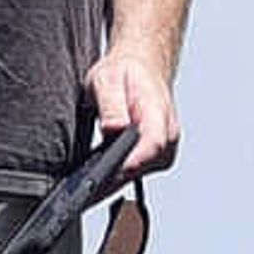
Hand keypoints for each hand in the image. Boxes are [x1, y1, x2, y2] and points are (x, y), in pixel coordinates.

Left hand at [86, 44, 181, 172]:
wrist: (143, 69)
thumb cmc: (127, 72)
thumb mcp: (107, 78)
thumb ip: (110, 103)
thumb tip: (112, 127)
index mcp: (158, 111)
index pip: (153, 144)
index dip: (130, 162)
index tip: (106, 175)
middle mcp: (168, 133)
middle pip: (144, 166)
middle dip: (115, 176)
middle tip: (85, 184)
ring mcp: (165, 148)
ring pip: (140, 174)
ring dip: (116, 178)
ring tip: (90, 179)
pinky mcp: (156, 157)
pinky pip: (137, 172)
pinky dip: (119, 174)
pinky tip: (101, 174)